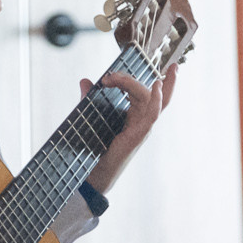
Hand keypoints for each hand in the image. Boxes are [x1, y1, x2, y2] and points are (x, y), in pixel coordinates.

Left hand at [86, 64, 177, 192]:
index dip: (129, 79)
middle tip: (118, 70)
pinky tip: (156, 85)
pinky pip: (154, 114)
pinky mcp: (140, 133)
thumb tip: (85, 81)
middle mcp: (142, 120)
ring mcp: (143, 126)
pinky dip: (157, 99)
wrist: (94, 172)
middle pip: (149, 92)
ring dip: (134, 84)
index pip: (142, 92)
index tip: (109, 75)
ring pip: (150, 98)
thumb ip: (90, 98)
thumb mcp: (93, 117)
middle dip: (139, 78)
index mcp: (135, 116)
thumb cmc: (96, 148)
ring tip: (117, 77)